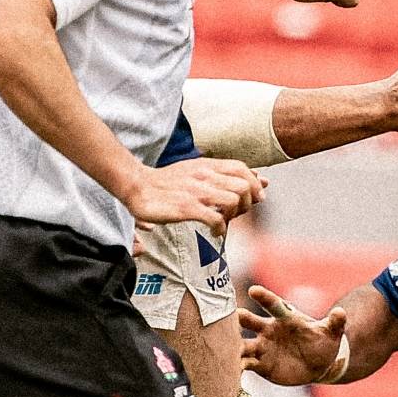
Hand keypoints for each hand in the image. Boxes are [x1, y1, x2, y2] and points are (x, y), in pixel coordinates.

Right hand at [122, 157, 264, 228]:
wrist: (137, 186)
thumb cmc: (168, 182)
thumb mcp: (198, 170)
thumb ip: (227, 174)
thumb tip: (261, 177)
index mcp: (207, 165)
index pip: (243, 169)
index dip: (254, 184)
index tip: (253, 198)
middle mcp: (204, 175)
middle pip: (244, 186)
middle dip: (246, 203)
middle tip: (235, 213)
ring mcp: (196, 191)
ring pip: (233, 201)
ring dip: (234, 216)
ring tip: (223, 221)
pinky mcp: (187, 207)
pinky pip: (216, 218)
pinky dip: (220, 228)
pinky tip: (215, 231)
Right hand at [238, 284, 346, 385]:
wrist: (318, 364)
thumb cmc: (322, 342)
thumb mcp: (331, 332)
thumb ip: (335, 323)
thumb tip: (342, 312)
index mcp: (285, 318)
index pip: (274, 305)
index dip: (264, 297)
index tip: (254, 290)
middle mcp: (268, 330)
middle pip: (249, 321)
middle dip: (239, 318)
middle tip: (231, 317)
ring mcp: (262, 347)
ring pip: (243, 344)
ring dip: (235, 346)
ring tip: (227, 350)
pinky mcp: (260, 365)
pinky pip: (246, 365)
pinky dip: (239, 367)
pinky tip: (233, 371)